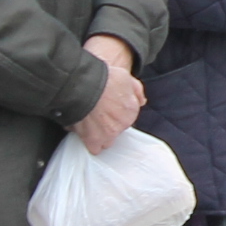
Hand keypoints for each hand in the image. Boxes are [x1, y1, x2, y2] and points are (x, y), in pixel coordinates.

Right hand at [75, 35, 144, 150]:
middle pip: (117, 130)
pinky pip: (94, 148)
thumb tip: (142, 101)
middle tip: (98, 115)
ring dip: (100, 136)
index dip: (116, 113)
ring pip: (107, 141)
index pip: (127, 118)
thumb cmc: (103, 80)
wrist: (83, 86)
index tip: (108, 109)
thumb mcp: (125, 77)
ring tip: (90, 125)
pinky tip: (84, 134)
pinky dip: (89, 143)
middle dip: (109, 125)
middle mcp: (122, 124)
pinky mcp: (93, 140)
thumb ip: (136, 90)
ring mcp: (108, 134)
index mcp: (132, 109)